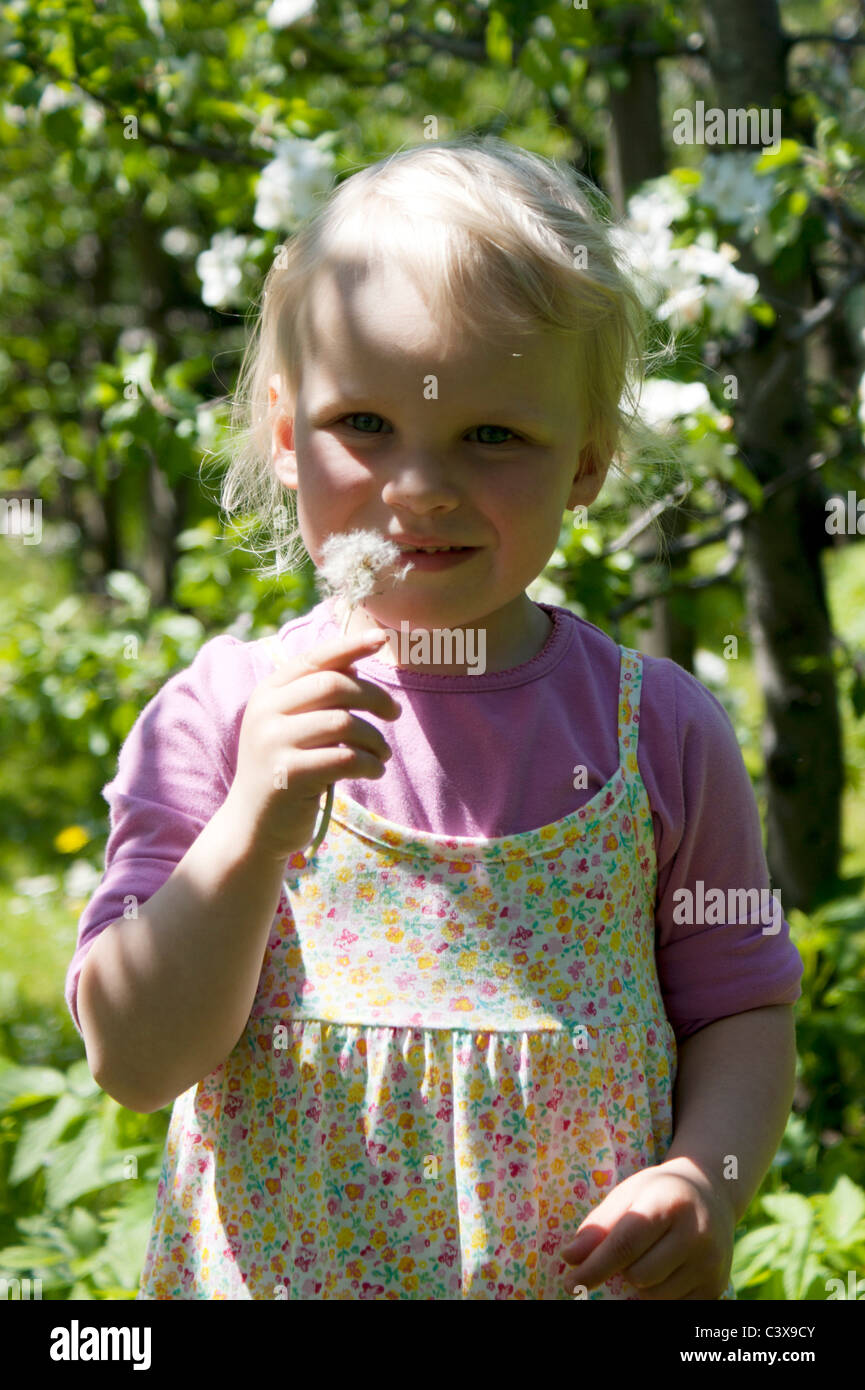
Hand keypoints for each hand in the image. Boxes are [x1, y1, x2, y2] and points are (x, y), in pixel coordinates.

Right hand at [224, 629, 400, 860]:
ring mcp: (274, 743)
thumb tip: (356, 668)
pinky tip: (373, 771)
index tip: (381, 638)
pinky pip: (345, 758)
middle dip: (375, 697)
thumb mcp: (292, 727)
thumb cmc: (285, 770)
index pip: (316, 659)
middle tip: (395, 714)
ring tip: (382, 754)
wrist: (253, 827)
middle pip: (335, 686)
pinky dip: (369, 763)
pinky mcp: (288, 775)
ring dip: (375, 739)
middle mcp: (266, 712)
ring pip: (345, 722)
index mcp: (268, 693)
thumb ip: (317, 698)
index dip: (350, 646)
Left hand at [560, 1157, 735, 1299]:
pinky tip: (668, 1268)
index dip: (595, 1267)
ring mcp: (711, 1263)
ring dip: (642, 1283)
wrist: (712, 1193)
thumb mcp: (628, 1194)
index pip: (625, 1245)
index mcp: (668, 1203)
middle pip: (638, 1275)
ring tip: (653, 1255)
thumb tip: (570, 1258)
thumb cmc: (659, 1193)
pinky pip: (674, 1307)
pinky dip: (660, 1293)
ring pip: (655, 1296)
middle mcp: (696, 1233)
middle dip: (623, 1269)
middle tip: (631, 1249)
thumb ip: (598, 1225)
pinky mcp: (716, 1287)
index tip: (571, 1282)